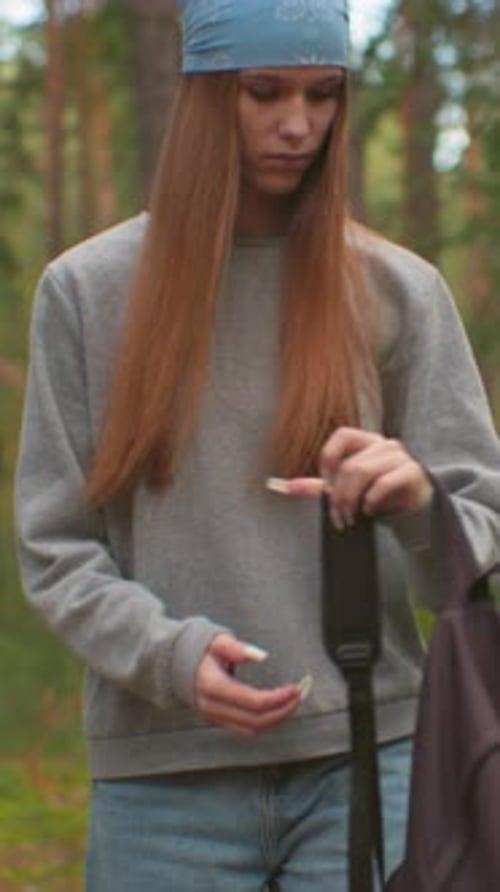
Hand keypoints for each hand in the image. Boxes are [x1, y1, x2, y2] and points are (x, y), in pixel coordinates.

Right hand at [195, 634, 302, 735]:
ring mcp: (214, 716)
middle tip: (301, 694)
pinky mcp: (217, 720)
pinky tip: (278, 708)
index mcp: (212, 685)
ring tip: (294, 702)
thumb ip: (238, 648)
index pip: (252, 701)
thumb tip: (262, 655)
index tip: (295, 687)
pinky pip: (246, 728)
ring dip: (277, 718)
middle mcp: (212, 706)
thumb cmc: (200, 649)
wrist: (175, 664)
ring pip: (252, 729)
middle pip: (255, 721)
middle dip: (283, 710)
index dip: (278, 698)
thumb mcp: (217, 641)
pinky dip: (266, 721)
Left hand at [267, 427, 432, 527]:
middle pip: (350, 463)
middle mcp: (383, 445)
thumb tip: (281, 486)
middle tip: (338, 515)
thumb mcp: (346, 489)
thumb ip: (317, 487)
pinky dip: (372, 499)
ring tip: (351, 516)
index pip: (342, 435)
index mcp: (366, 442)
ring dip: (352, 498)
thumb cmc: (379, 495)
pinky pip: (386, 481)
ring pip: (365, 471)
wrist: (415, 509)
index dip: (329, 458)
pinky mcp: (412, 472)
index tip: (326, 484)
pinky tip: (369, 510)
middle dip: (339, 494)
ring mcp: (400, 457)